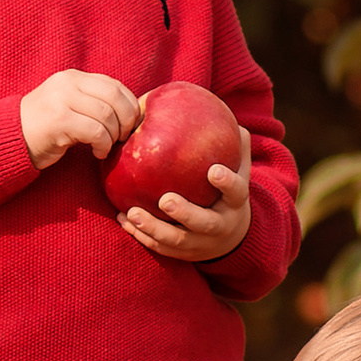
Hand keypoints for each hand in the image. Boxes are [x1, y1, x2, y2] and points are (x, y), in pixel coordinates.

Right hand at [21, 67, 141, 171]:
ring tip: (107, 146)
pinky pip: (96, 132)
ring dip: (113, 136)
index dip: (130, 105)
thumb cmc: (45, 127)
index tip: (131, 124)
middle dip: (127, 120)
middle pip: (114, 97)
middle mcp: (67, 83)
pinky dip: (103, 145)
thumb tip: (130, 112)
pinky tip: (97, 152)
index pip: (114, 85)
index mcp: (73, 77)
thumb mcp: (69, 104)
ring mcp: (62, 100)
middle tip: (124, 136)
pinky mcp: (59, 121)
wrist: (10, 138)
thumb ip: (92, 101)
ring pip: (107, 115)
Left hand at [120, 124, 251, 265]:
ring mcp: (201, 244)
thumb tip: (214, 106)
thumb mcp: (237, 168)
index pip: (236, 192)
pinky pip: (160, 247)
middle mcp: (221, 226)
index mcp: (235, 203)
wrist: (231, 235)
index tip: (212, 169)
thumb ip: (231, 142)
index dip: (226, 182)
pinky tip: (123, 218)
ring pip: (178, 241)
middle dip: (184, 213)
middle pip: (204, 223)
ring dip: (154, 228)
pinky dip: (141, 235)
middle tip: (165, 200)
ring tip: (132, 213)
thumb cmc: (228, 190)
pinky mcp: (183, 254)